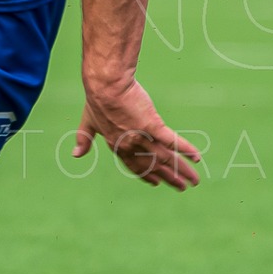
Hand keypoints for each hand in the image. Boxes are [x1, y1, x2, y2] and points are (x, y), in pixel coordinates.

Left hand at [74, 78, 200, 189]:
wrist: (106, 86)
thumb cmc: (96, 100)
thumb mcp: (88, 121)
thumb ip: (83, 139)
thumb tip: (75, 155)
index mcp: (117, 146)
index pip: (134, 166)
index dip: (146, 175)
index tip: (156, 182)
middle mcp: (131, 146)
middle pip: (154, 166)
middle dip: (169, 178)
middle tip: (182, 187)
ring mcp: (142, 137)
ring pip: (166, 158)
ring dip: (181, 170)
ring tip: (194, 181)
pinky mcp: (153, 125)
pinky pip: (172, 141)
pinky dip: (185, 150)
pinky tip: (197, 157)